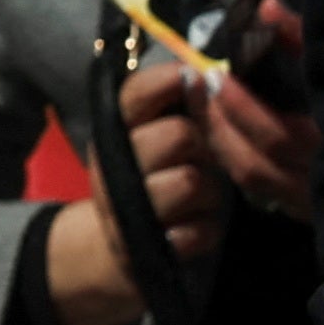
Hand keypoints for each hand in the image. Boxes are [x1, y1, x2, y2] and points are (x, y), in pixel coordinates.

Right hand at [35, 64, 228, 324]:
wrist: (120, 250)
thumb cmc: (155, 181)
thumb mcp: (158, 139)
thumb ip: (181, 108)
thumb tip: (209, 74)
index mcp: (115, 132)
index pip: (137, 93)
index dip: (169, 80)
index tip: (192, 77)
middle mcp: (114, 166)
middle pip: (179, 135)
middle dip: (201, 146)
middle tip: (198, 158)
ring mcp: (127, 210)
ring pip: (191, 182)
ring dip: (207, 193)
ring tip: (197, 198)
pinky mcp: (147, 250)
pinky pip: (198, 231)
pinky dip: (203, 232)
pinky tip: (190, 229)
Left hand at [205, 0, 316, 220]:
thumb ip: (305, 38)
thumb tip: (266, 6)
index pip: (276, 136)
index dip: (240, 108)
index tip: (216, 74)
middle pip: (253, 165)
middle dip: (219, 124)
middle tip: (201, 86)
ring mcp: (317, 202)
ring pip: (254, 180)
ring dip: (223, 142)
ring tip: (206, 104)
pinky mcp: (312, 209)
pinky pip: (264, 190)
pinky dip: (240, 159)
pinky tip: (229, 132)